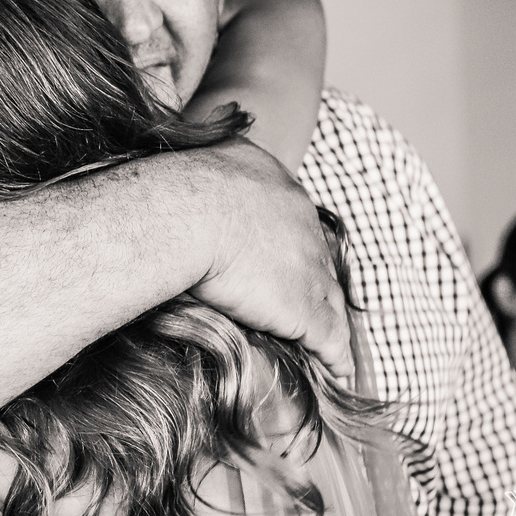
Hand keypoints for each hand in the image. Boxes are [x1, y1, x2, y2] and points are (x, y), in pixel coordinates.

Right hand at [191, 139, 352, 376]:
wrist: (187, 211)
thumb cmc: (175, 186)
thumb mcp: (198, 155)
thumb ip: (205, 157)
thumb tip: (188, 141)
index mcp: (275, 184)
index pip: (292, 221)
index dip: (287, 245)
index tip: (279, 260)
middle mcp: (301, 222)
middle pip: (316, 260)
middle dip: (314, 282)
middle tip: (307, 302)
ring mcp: (308, 266)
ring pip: (329, 301)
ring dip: (329, 322)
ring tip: (329, 345)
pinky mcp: (304, 308)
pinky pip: (330, 339)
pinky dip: (336, 358)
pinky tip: (339, 373)